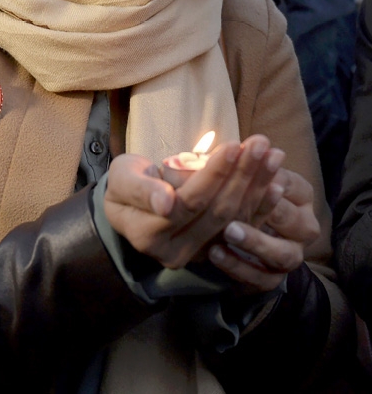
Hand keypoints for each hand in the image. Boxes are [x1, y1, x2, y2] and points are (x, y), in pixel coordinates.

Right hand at [104, 135, 285, 269]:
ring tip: (274, 155)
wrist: (128, 204)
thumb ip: (141, 189)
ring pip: (234, 218)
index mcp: (149, 235)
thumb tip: (165, 203)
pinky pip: (242, 227)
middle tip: (262, 144)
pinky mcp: (214, 250)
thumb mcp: (122, 178)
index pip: (190, 202)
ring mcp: (198, 255)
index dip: (214, 174)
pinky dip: (261, 204)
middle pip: (217, 211)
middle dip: (243, 175)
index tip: (235, 145)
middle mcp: (175, 252)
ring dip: (257, 186)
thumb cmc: (123, 183)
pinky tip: (277, 182)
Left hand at [208, 168, 319, 292]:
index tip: (255, 168)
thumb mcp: (230, 175)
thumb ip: (227, 164)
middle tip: (240, 201)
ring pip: (284, 255)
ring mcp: (290, 254)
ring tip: (228, 231)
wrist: (231, 233)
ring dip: (256, 242)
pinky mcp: (272, 278)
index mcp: (299, 194)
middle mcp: (302, 225)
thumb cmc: (233, 191)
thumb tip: (213, 152)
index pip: (291, 184)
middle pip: (295, 220)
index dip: (272, 175)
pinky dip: (239, 267)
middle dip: (269, 209)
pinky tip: (215, 253)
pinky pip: (262, 279)